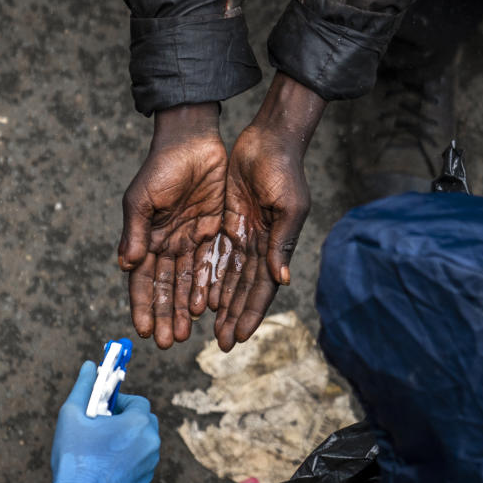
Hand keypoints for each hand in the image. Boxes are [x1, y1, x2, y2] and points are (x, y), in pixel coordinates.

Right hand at [46, 361, 159, 482]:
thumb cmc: (75, 457)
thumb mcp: (72, 415)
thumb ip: (84, 387)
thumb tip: (89, 367)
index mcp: (138, 422)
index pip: (137, 401)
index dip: (119, 403)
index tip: (101, 410)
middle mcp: (151, 442)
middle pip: (144, 419)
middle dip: (125, 419)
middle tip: (101, 427)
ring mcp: (150, 463)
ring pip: (143, 440)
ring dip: (127, 437)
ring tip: (101, 445)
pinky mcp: (145, 479)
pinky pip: (141, 459)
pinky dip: (129, 456)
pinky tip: (106, 463)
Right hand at [120, 103, 226, 348]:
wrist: (194, 141)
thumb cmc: (161, 168)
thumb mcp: (142, 199)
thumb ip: (135, 232)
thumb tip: (126, 264)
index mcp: (145, 239)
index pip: (141, 280)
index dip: (141, 305)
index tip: (142, 331)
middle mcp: (166, 245)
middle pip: (164, 288)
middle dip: (164, 315)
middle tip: (166, 343)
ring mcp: (189, 241)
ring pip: (187, 283)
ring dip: (184, 308)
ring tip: (185, 333)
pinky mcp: (212, 233)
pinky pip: (209, 266)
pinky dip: (207, 287)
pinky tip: (208, 308)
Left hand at [212, 73, 326, 351]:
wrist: (268, 138)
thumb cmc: (284, 170)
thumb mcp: (287, 207)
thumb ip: (281, 244)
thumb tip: (280, 280)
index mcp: (274, 246)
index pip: (260, 288)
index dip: (249, 313)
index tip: (238, 337)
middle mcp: (256, 246)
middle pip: (239, 289)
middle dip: (230, 316)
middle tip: (218, 343)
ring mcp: (239, 235)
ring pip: (223, 276)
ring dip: (214, 302)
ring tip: (201, 326)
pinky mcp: (222, 222)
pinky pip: (210, 254)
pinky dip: (204, 276)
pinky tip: (194, 296)